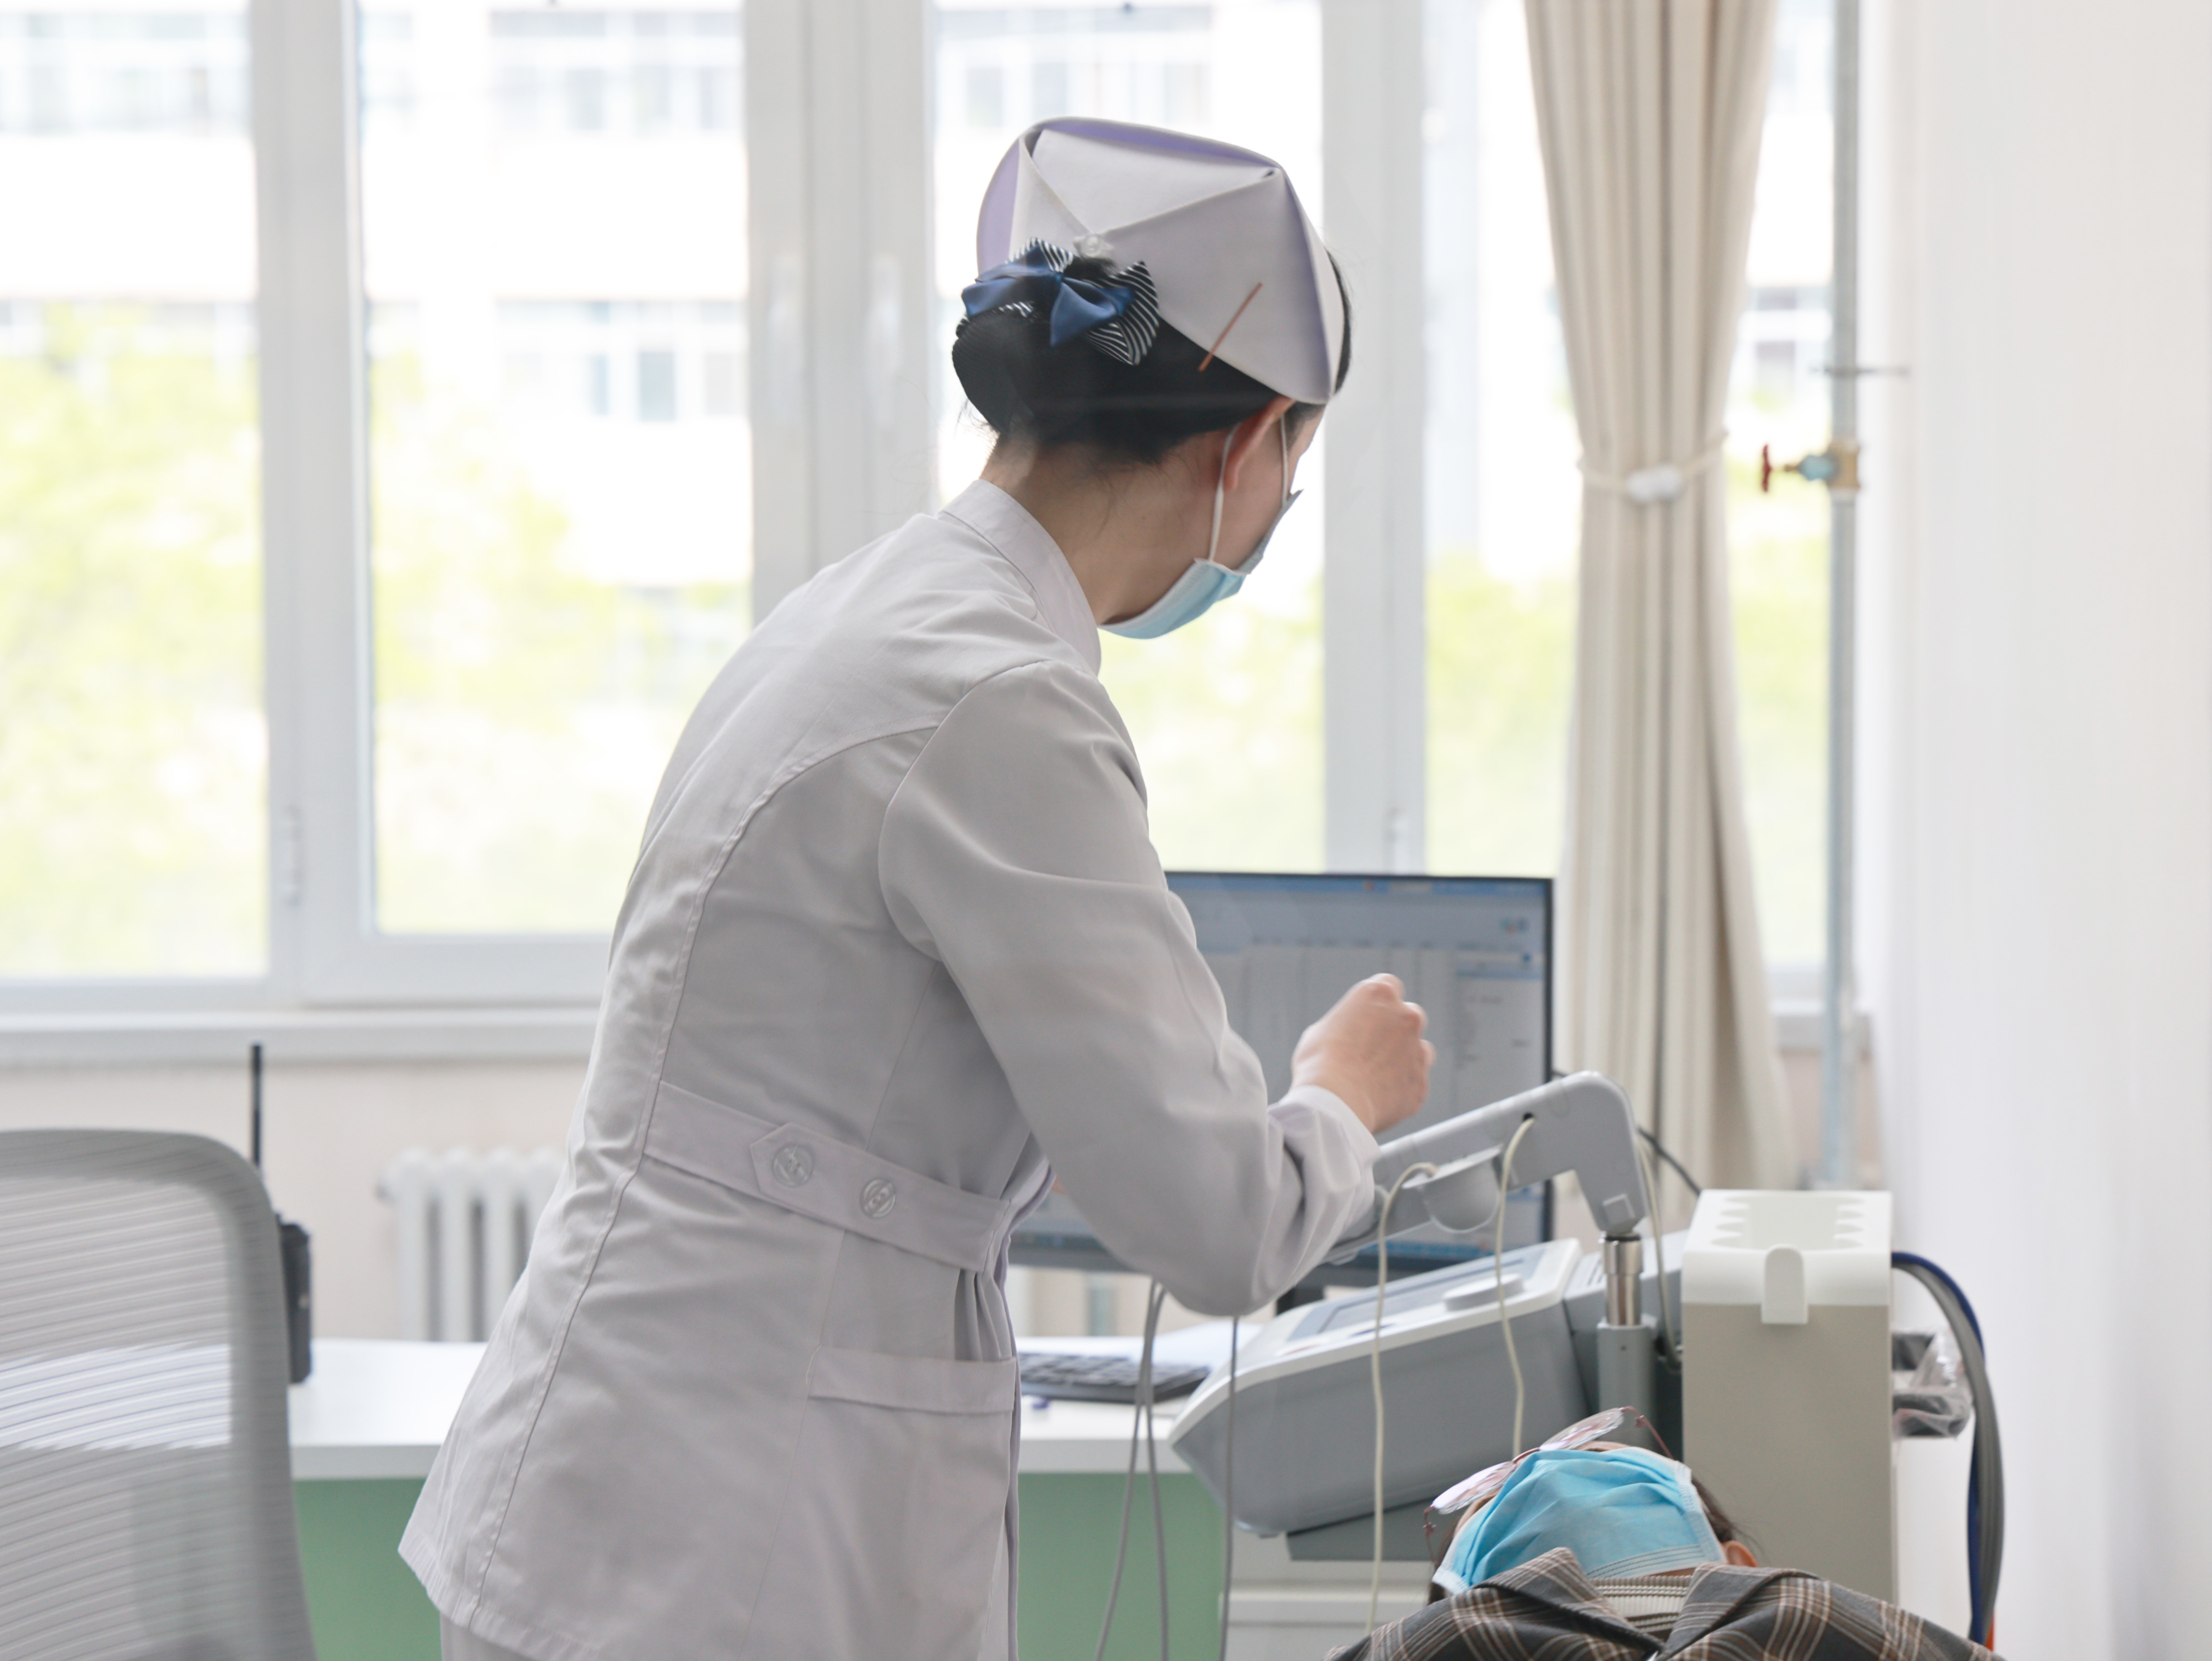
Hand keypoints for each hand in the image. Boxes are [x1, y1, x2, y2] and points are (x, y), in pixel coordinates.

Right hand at [1290, 974, 1432, 1136]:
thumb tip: (1349, 1034)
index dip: (1377, 1004)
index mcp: (1379, 994)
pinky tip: (1378, 1098)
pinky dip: (1402, 1089)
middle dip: (1395, 1029)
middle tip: (1372, 1048)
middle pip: (1408, 1016)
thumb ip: (1347, 1025)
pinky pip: (1415, 1084)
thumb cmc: (1320, 1063)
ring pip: (1420, 1050)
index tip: (1368, 1017)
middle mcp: (1406, 1017)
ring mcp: (1418, 1051)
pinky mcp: (1421, 1084)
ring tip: (1376, 1076)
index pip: (1388, 985)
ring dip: (1405, 1058)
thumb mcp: (1322, 1030)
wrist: (1335, 1102)